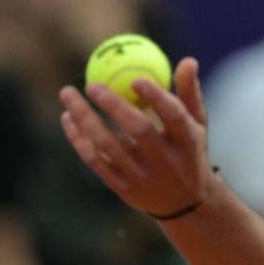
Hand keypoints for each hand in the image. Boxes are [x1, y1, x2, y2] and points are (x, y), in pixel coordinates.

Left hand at [58, 57, 214, 217]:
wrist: (184, 203)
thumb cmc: (187, 153)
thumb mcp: (196, 127)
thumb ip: (189, 94)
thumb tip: (188, 61)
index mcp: (188, 143)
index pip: (174, 117)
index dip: (155, 97)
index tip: (135, 78)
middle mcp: (168, 162)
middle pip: (139, 130)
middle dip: (114, 105)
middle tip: (92, 84)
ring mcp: (145, 178)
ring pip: (110, 146)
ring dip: (85, 119)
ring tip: (68, 94)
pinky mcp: (125, 190)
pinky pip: (96, 162)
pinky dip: (79, 140)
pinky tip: (69, 119)